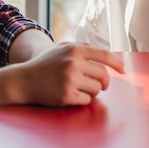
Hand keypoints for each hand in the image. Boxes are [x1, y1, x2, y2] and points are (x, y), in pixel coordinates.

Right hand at [6, 42, 123, 106]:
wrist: (25, 79)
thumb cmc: (45, 64)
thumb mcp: (62, 48)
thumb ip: (81, 47)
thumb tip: (104, 53)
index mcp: (74, 49)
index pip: (104, 55)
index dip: (117, 63)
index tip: (123, 70)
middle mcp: (73, 63)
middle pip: (103, 75)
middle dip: (104, 82)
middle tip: (100, 85)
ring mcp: (70, 80)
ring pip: (96, 89)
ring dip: (91, 90)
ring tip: (78, 87)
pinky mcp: (67, 95)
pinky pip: (87, 100)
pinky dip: (82, 99)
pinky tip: (71, 94)